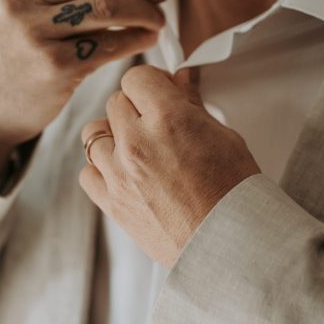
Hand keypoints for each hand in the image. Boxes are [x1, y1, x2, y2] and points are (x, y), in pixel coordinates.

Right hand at [0, 0, 167, 183]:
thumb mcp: (15, 7)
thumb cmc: (11, 55)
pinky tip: (147, 39)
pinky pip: (108, 44)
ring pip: (108, 7)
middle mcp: (19, 0)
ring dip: (144, 10)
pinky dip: (136, 38)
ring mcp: (35, 33)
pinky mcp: (54, 67)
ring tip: (158, 18)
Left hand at [78, 65, 260, 266]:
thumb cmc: (235, 195)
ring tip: (138, 147)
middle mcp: (137, 143)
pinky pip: (88, 173)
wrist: (229, 246)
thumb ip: (193, 104)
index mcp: (169, 120)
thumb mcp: (224, 137)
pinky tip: (125, 173)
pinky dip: (102, 170)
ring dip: (113, 135)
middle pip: (115, 102)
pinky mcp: (112, 204)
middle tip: (157, 122)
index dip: (151, 83)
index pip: (137, 77)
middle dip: (136, 107)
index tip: (161, 92)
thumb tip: (182, 78)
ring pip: (93, 133)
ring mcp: (120, 175)